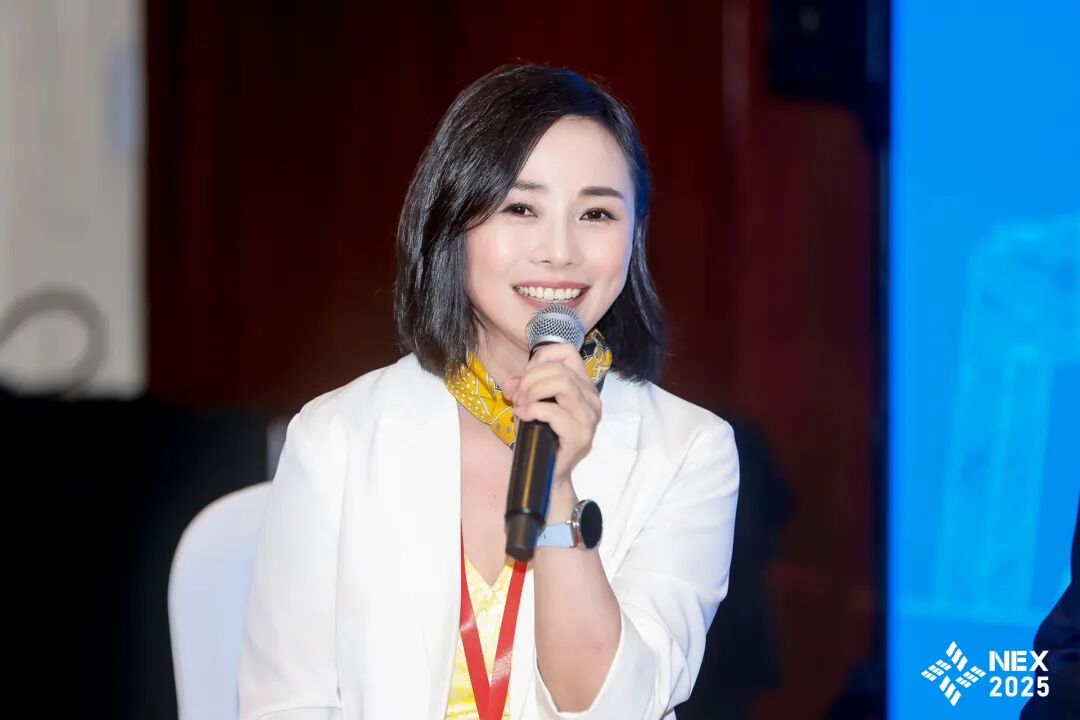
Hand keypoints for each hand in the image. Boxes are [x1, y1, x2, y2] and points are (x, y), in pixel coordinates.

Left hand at [501, 344, 601, 486]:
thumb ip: (523, 390)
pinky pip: (553, 411)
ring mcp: (589, 417)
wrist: (550, 474)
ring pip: (561, 383)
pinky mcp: (580, 435)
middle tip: (517, 396)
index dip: (541, 358)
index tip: (526, 375)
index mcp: (583, 387)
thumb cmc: (544, 438)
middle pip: (559, 369)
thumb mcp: (532, 406)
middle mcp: (591, 399)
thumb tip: (509, 384)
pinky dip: (532, 409)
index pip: (567, 352)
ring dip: (532, 391)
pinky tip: (522, 415)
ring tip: (520, 404)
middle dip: (530, 379)